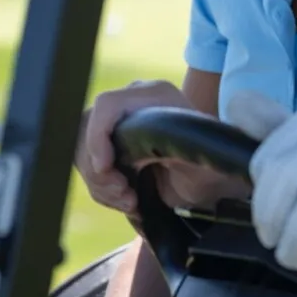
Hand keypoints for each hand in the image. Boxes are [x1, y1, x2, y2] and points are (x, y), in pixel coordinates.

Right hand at [75, 80, 248, 214]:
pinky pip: (89, 164)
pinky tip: (126, 199)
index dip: (97, 136)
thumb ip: (181, 153)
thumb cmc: (211, 171)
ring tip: (129, 200)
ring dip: (100, 183)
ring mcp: (120, 122)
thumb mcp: (202, 164)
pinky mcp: (112, 144)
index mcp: (156, 96)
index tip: (106, 168)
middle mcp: (133, 103)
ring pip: (84, 149)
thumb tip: (151, 153)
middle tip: (124, 193)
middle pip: (88, 128)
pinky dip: (101, 188)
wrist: (210, 183)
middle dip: (99, 170)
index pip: (108, 104)